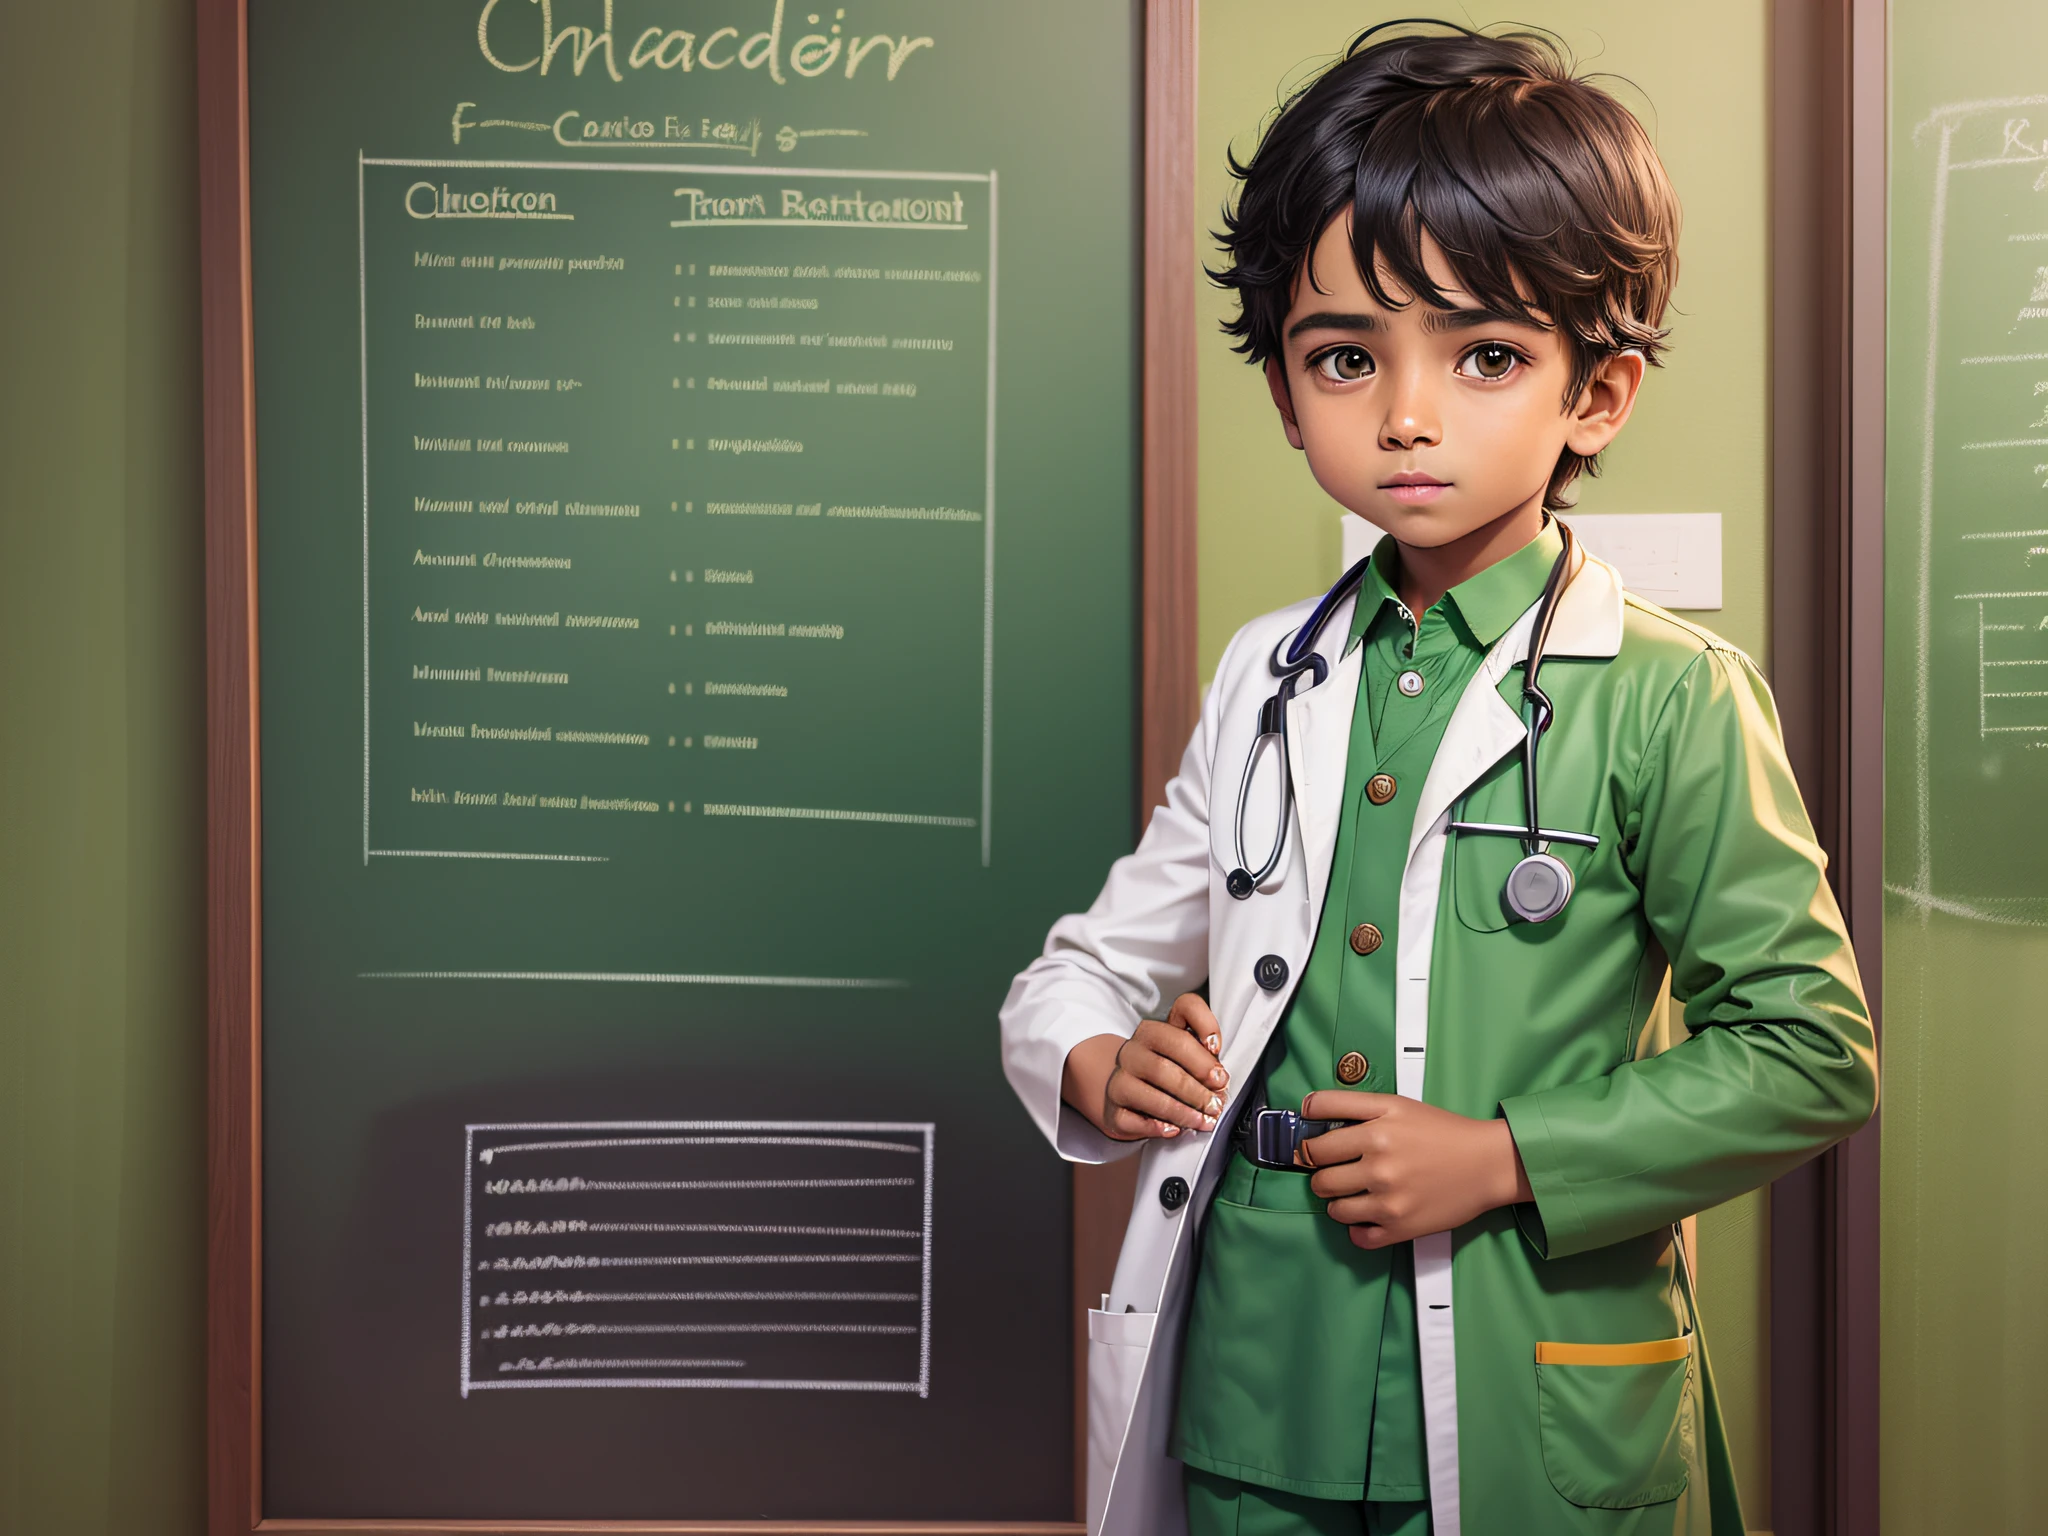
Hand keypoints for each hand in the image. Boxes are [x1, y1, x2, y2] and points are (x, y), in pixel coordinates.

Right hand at [1061, 994, 1228, 1141]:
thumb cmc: (1163, 1070)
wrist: (1126, 1091)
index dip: (1204, 1028)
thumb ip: (1204, 1052)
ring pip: (1151, 1097)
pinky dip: (1157, 1127)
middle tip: (1216, 1103)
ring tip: (1203, 1120)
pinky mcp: (1113, 1110)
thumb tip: (1218, 1074)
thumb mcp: (1184, 1052)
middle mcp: (1132, 1052)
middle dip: (1197, 1089)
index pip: (1181, 1014)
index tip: (1217, 1050)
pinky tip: (1173, 1129)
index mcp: (1153, 1032)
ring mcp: (1119, 1081)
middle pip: (1164, 1068)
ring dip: (1184, 1112)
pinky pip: (1133, 1121)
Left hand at [1297, 1091, 1534, 1248]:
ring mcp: (1389, 1203)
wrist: (1486, 1163)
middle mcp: (1380, 1169)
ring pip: (1334, 1210)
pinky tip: (1369, 1215)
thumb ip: (1347, 1103)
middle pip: (1319, 1180)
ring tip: (1355, 1192)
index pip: (1314, 1145)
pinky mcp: (1401, 1229)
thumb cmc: (1441, 1130)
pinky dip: (1358, 1229)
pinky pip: (1358, 1238)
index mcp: (1375, 1134)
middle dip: (1323, 1175)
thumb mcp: (1394, 1103)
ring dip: (1339, 1202)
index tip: (1317, 1148)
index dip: (1310, 1146)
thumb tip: (1307, 1107)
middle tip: (1339, 1170)